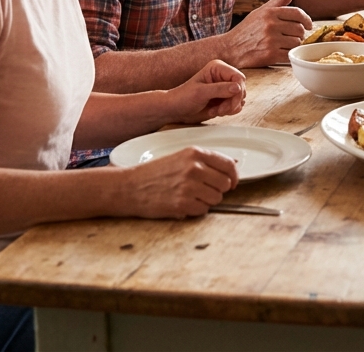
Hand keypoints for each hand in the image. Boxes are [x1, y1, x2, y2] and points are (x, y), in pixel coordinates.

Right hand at [120, 146, 238, 218]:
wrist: (129, 187)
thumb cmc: (154, 173)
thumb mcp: (180, 157)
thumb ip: (205, 160)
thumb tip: (233, 164)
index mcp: (194, 153)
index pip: (229, 165)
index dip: (234, 176)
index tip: (232, 182)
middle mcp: (194, 168)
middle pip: (226, 184)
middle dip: (218, 190)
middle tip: (203, 191)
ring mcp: (188, 186)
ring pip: (216, 198)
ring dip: (206, 201)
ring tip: (189, 196)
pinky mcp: (182, 204)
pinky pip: (203, 210)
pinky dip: (195, 210)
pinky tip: (183, 204)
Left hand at [166, 59, 246, 123]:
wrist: (175, 109)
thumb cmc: (183, 97)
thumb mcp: (200, 93)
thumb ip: (219, 89)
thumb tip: (238, 88)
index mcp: (217, 68)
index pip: (238, 78)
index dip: (238, 91)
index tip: (230, 102)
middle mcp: (223, 76)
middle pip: (242, 89)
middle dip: (233, 102)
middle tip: (220, 109)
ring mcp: (225, 88)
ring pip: (240, 98)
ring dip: (230, 107)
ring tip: (216, 110)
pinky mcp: (225, 99)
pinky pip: (236, 105)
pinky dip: (229, 111)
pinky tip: (216, 111)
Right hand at [217, 0, 310, 67]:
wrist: (230, 49)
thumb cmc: (246, 30)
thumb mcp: (260, 12)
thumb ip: (278, 1)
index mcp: (270, 13)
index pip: (297, 13)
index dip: (307, 19)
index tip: (309, 25)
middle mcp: (271, 25)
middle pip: (299, 29)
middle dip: (300, 34)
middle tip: (295, 37)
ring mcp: (271, 40)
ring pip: (296, 42)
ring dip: (294, 45)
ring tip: (286, 44)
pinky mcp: (270, 55)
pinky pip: (290, 54)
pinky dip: (289, 55)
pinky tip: (283, 53)